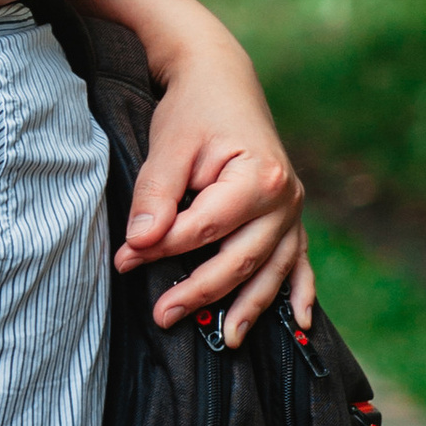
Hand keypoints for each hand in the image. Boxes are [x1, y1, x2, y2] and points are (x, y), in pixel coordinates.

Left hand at [117, 37, 311, 343]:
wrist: (221, 82)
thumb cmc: (193, 112)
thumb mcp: (168, 146)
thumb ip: (156, 195)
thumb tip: (140, 243)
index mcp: (259, 176)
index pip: (207, 227)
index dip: (165, 247)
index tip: (126, 259)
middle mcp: (285, 199)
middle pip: (242, 258)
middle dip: (200, 291)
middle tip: (162, 316)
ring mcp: (292, 212)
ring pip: (271, 271)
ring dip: (249, 308)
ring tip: (226, 342)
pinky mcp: (289, 219)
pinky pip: (299, 263)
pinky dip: (299, 293)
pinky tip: (300, 324)